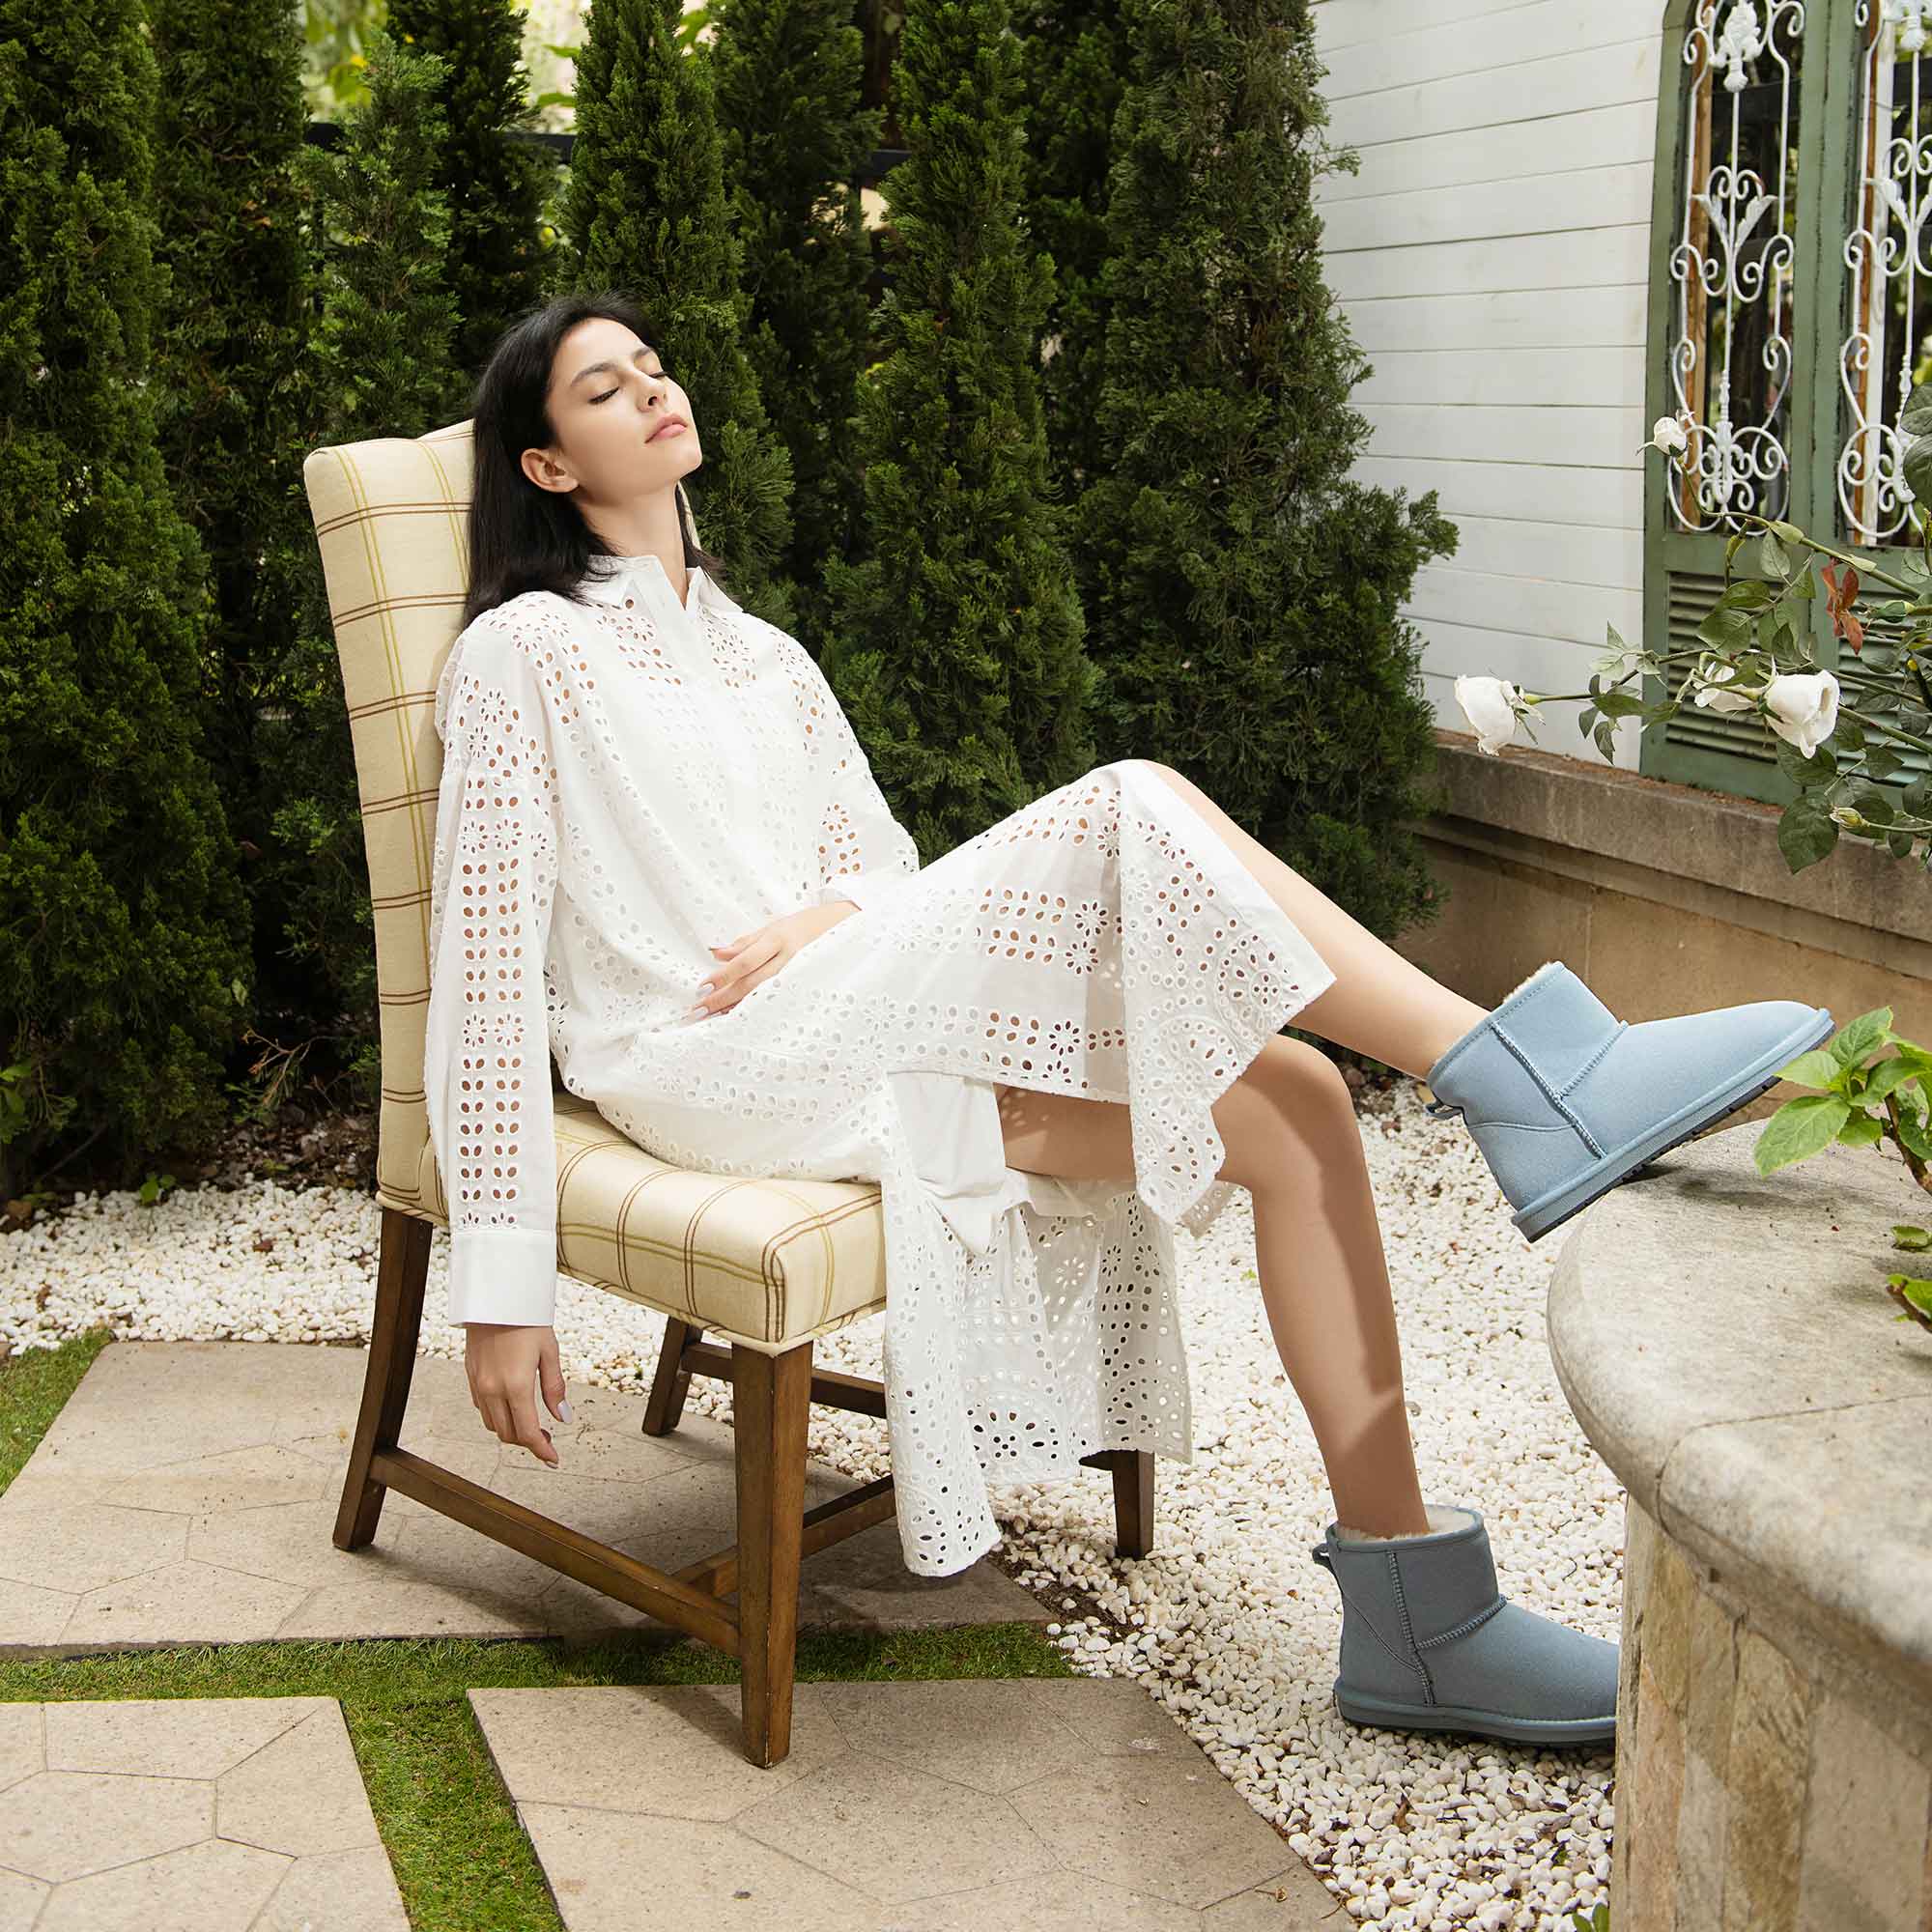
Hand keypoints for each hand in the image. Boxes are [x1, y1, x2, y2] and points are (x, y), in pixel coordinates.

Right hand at [465, 1322, 568, 1466]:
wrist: (495, 1297)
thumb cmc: (526, 1320)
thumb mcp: (550, 1351)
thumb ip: (555, 1388)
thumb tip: (563, 1418)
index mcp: (516, 1385)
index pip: (528, 1433)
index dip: (542, 1451)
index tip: (553, 1459)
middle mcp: (492, 1389)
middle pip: (509, 1435)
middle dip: (528, 1442)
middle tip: (547, 1438)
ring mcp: (478, 1384)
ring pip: (493, 1425)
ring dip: (512, 1431)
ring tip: (531, 1423)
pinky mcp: (470, 1376)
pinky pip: (482, 1408)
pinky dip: (497, 1416)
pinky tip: (511, 1406)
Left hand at [687, 902, 857, 1020]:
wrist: (848, 927)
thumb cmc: (806, 926)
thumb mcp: (775, 926)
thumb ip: (746, 942)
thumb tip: (717, 954)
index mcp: (779, 938)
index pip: (745, 961)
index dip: (723, 976)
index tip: (702, 987)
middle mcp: (790, 958)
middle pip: (752, 983)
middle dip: (724, 997)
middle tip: (700, 1009)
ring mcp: (801, 975)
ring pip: (765, 995)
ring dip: (738, 1007)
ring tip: (715, 1016)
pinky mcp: (807, 987)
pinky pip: (778, 1001)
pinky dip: (758, 1008)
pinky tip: (742, 1015)